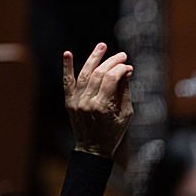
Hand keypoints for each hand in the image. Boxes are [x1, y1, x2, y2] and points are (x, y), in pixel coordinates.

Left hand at [63, 42, 132, 158]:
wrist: (92, 149)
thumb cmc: (113, 133)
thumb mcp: (126, 114)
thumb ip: (125, 91)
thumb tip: (126, 70)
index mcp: (103, 107)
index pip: (112, 79)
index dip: (121, 69)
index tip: (128, 66)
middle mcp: (87, 102)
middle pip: (99, 74)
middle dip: (111, 61)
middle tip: (121, 55)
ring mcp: (76, 101)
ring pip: (85, 74)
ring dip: (94, 58)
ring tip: (102, 46)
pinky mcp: (69, 102)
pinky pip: (67, 82)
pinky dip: (67, 67)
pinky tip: (67, 54)